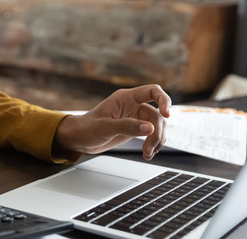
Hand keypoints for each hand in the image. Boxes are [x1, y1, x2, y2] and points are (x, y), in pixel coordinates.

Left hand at [54, 84, 170, 159]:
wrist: (79, 139)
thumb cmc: (87, 128)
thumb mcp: (105, 127)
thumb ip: (127, 126)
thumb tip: (149, 128)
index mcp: (125, 98)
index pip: (152, 91)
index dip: (164, 100)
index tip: (167, 114)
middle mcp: (133, 105)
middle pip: (157, 114)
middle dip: (157, 132)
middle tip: (149, 148)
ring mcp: (135, 117)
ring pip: (157, 126)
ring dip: (156, 141)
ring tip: (148, 154)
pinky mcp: (135, 129)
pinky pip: (152, 134)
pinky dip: (154, 144)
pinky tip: (148, 153)